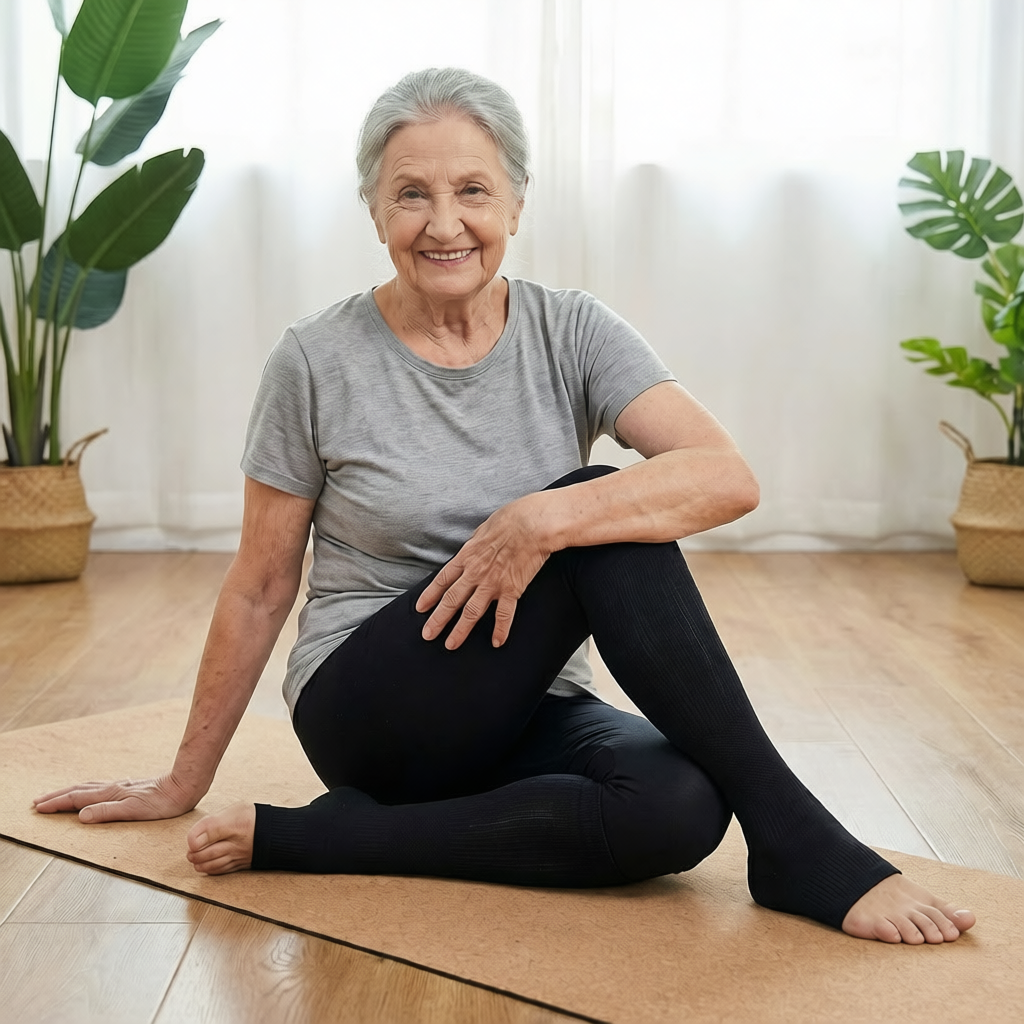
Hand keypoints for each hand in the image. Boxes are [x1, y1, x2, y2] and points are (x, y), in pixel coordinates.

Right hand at [32, 773, 200, 823]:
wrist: (184, 786)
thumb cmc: (163, 802)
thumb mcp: (134, 810)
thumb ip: (107, 812)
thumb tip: (80, 816)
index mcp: (111, 794)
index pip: (77, 798)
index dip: (57, 803)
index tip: (38, 808)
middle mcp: (114, 788)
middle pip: (79, 790)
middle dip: (57, 796)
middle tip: (38, 801)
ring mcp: (121, 786)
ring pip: (88, 787)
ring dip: (69, 791)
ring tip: (56, 795)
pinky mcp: (130, 787)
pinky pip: (100, 788)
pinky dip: (86, 790)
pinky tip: (90, 792)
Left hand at [415, 493, 551, 649]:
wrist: (532, 524)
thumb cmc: (511, 520)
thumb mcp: (484, 528)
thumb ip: (476, 542)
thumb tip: (474, 545)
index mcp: (467, 556)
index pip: (442, 580)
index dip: (430, 596)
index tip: (420, 608)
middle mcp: (475, 573)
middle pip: (451, 600)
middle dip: (438, 619)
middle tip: (428, 634)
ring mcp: (492, 583)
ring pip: (471, 612)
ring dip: (460, 630)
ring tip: (451, 644)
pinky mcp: (512, 589)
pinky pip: (504, 614)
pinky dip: (500, 630)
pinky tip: (497, 642)